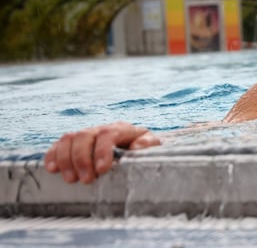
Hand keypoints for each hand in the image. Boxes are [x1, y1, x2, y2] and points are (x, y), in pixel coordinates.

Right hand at [44, 121, 160, 183]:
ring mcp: (85, 135)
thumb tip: (138, 146)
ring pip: (69, 139)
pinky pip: (58, 145)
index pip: (108, 134)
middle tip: (86, 180)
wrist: (135, 144)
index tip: (102, 170)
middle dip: (82, 159)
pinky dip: (52, 155)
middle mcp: (100, 129)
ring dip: (66, 160)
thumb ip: (147, 144)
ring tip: (71, 180)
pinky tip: (52, 169)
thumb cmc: (143, 147)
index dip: (102, 151)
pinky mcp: (73, 144)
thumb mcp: (151, 145)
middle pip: (84, 136)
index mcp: (120, 129)